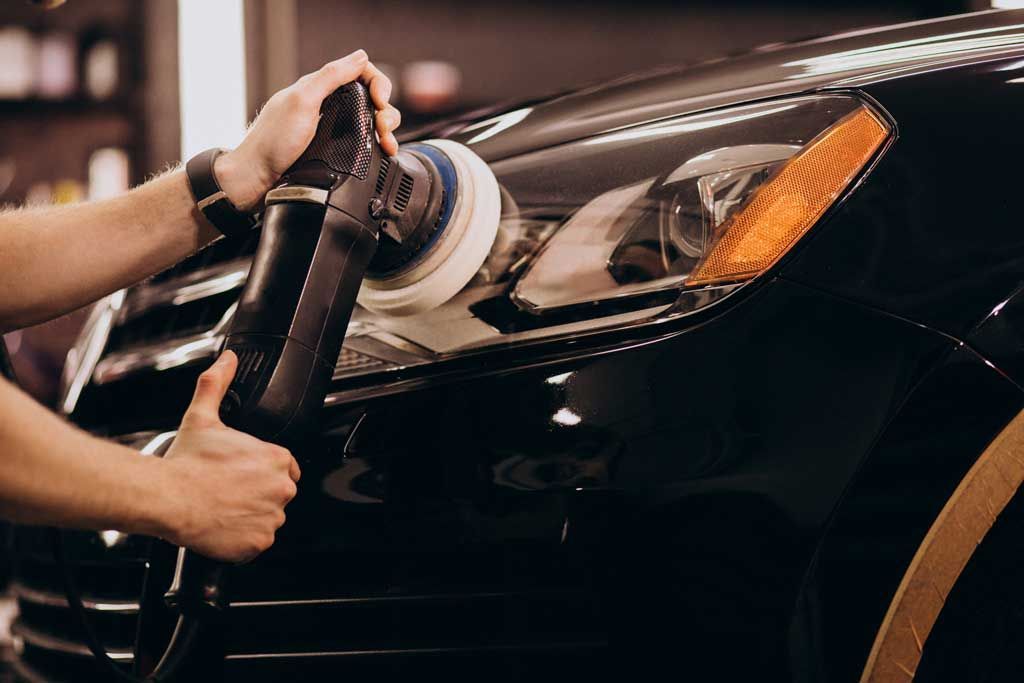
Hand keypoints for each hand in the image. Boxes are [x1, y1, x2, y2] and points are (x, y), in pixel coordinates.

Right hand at [157, 351, 300, 562]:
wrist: (167, 498)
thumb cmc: (186, 462)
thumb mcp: (203, 416)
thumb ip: (217, 384)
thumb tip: (227, 360)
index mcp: (276, 458)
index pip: (283, 466)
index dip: (260, 470)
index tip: (241, 474)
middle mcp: (281, 487)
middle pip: (277, 492)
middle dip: (257, 492)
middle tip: (228, 490)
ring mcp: (272, 517)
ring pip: (268, 517)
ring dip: (250, 514)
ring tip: (223, 506)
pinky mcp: (259, 542)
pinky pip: (257, 541)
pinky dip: (242, 538)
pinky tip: (223, 525)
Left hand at [214, 49, 400, 210]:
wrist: (258, 178)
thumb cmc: (273, 142)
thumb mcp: (302, 101)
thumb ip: (331, 77)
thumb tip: (360, 57)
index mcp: (320, 88)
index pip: (361, 73)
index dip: (378, 83)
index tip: (380, 101)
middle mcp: (328, 106)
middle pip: (371, 99)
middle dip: (386, 111)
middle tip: (383, 128)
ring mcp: (333, 129)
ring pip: (371, 121)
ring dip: (387, 130)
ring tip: (387, 144)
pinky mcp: (335, 150)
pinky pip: (365, 141)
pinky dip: (378, 145)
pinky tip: (383, 152)